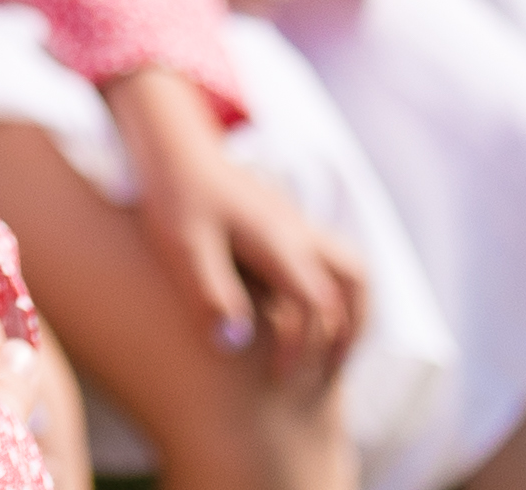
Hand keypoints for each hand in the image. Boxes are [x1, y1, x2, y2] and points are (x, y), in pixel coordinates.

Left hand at [109, 69, 365, 378]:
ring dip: (351, 312)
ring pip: (352, 269)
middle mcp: (297, 231)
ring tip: (329, 354)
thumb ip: (209, 293)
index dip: (303, 347)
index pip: (315, 304)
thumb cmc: (174, 195)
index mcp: (277, 240)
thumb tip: (235, 344)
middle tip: (322, 377)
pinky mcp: (286, 224)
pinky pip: (333, 262)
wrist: (171, 148)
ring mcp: (296, 225)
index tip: (279, 377)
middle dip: (345, 335)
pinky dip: (336, 295)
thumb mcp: (181, 247)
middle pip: (353, 285)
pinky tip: (303, 317)